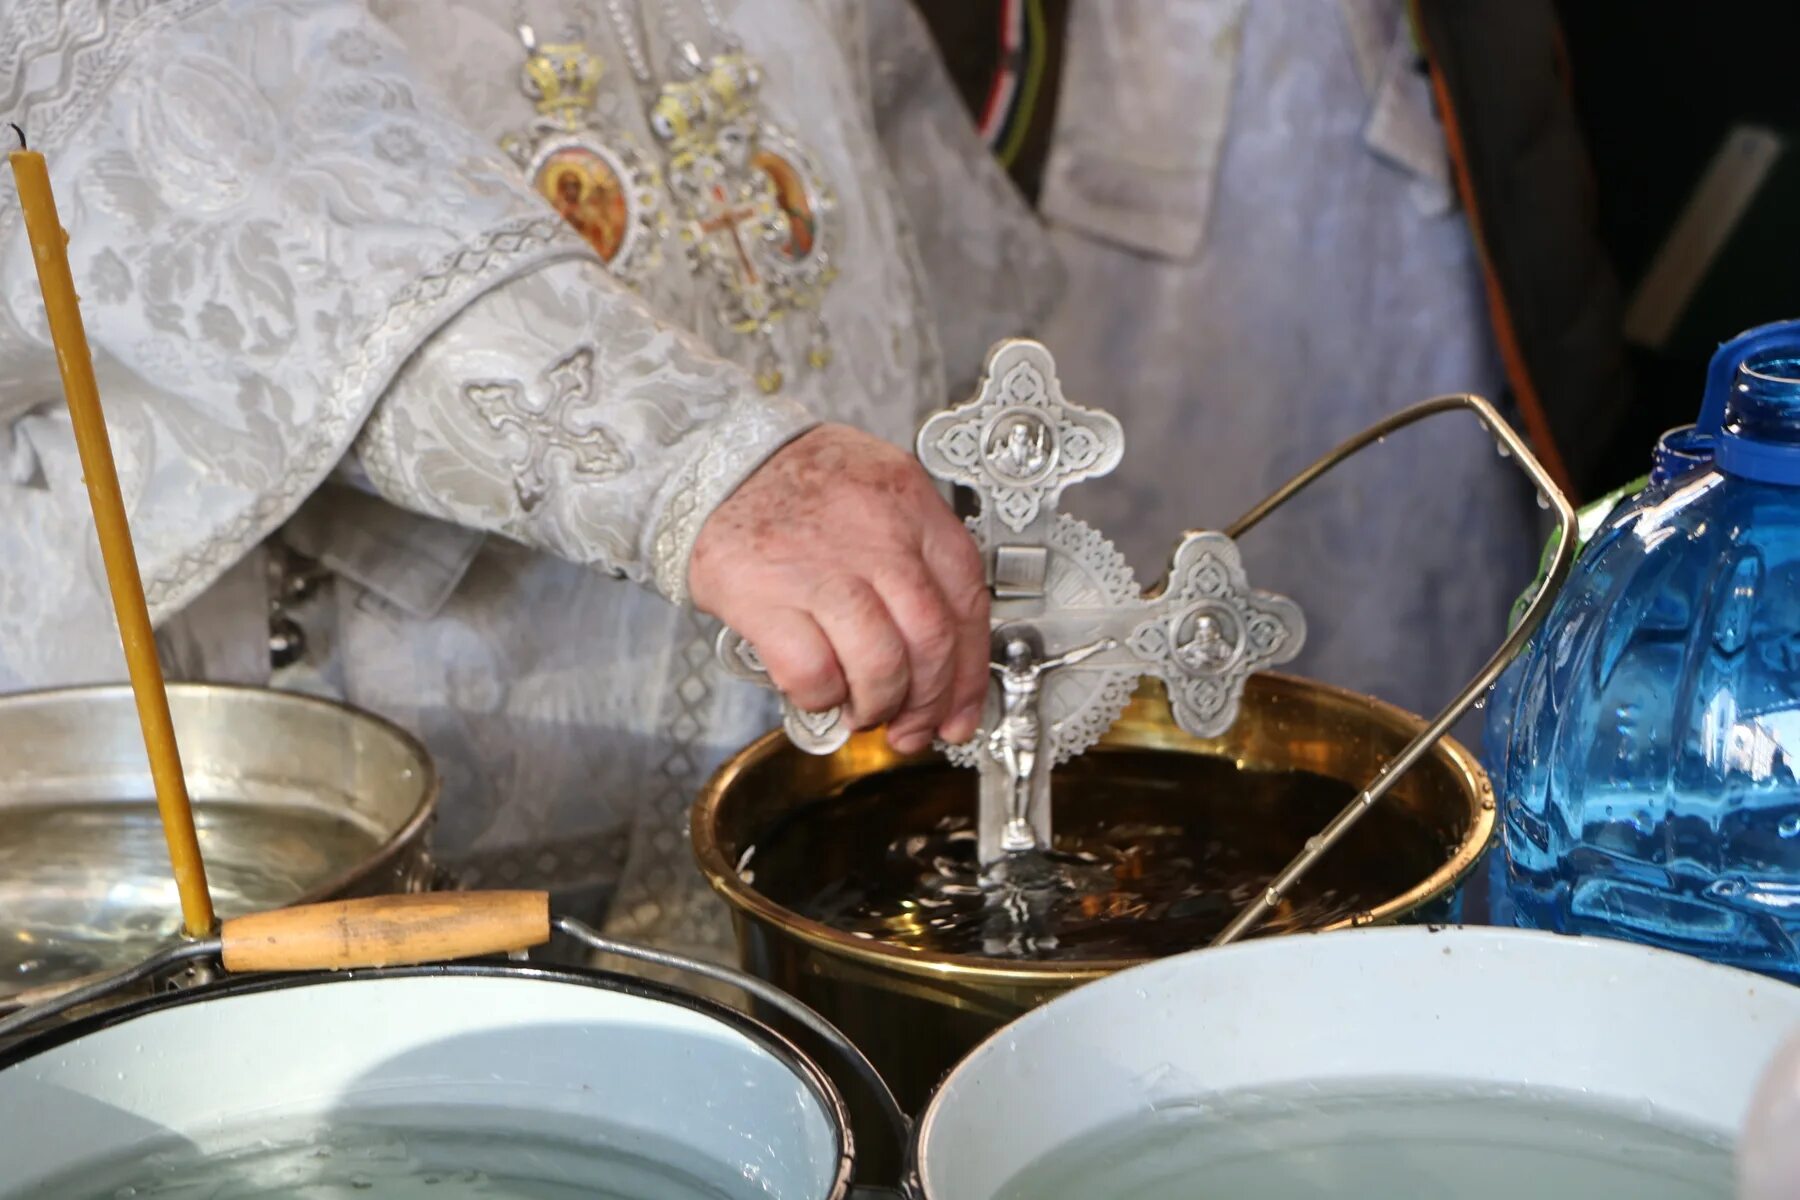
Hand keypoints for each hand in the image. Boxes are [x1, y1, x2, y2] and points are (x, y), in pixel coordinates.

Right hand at [690, 423, 989, 752]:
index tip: (960, 708)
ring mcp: (821, 567)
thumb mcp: (875, 492)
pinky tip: (818, 690)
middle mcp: (875, 534)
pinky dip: (822, 698)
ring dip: (877, 705)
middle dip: (929, 702)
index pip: (967, 600)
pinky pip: (814, 674)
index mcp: (909, 504)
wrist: (713, 462)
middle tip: (914, 725)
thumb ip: (915, 557)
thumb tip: (942, 652)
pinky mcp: (766, 597)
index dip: (970, 671)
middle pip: (932, 641)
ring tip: (863, 709)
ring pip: (882, 665)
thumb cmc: (794, 484)